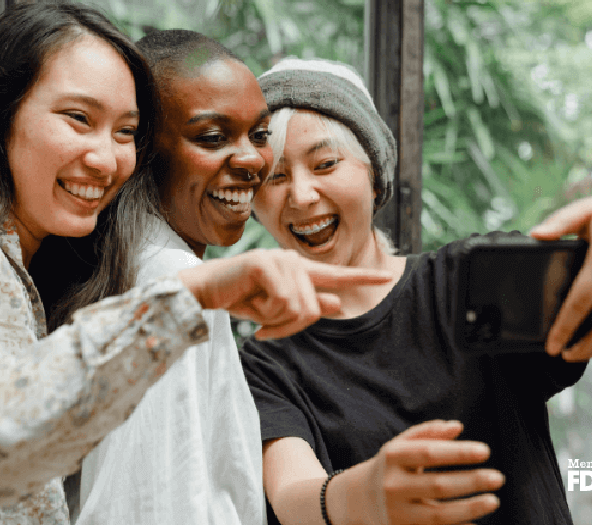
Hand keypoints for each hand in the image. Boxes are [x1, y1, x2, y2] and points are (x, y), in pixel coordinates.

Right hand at [177, 249, 391, 338]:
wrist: (204, 291)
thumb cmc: (239, 298)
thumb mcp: (275, 309)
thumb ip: (306, 305)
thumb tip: (337, 304)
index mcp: (298, 270)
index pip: (336, 274)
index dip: (362, 276)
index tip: (387, 276)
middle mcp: (293, 260)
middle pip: (313, 308)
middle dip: (290, 328)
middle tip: (267, 332)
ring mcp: (279, 259)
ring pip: (299, 308)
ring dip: (275, 321)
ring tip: (256, 315)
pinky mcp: (264, 263)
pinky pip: (282, 302)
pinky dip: (265, 314)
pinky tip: (250, 307)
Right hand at [354, 421, 502, 524]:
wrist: (357, 500)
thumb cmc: (389, 467)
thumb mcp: (400, 446)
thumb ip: (427, 433)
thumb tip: (457, 427)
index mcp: (392, 458)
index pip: (428, 453)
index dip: (458, 452)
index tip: (485, 451)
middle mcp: (392, 486)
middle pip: (437, 485)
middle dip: (471, 481)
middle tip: (498, 477)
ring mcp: (397, 512)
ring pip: (439, 515)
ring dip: (469, 508)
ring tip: (494, 500)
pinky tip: (476, 522)